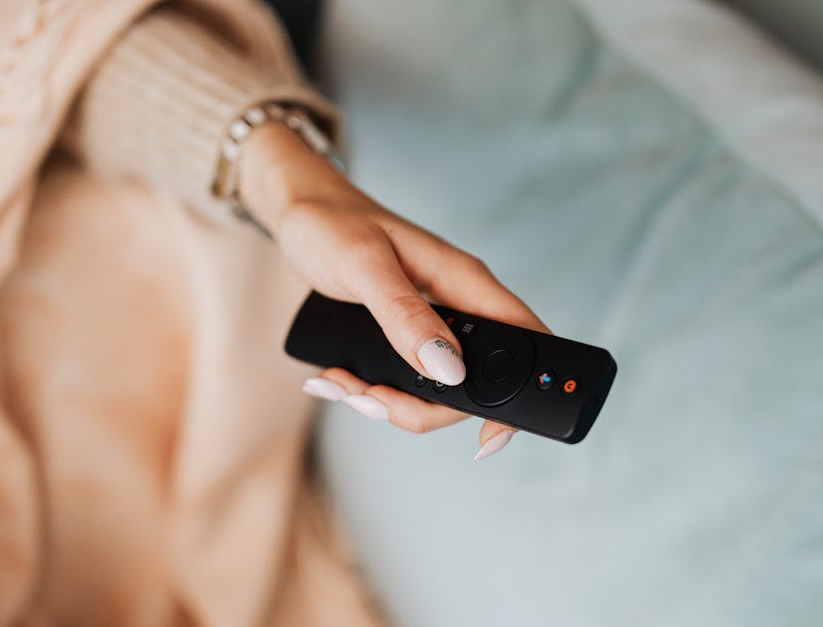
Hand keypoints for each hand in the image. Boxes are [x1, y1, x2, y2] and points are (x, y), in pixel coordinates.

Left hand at [239, 123, 548, 459]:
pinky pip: (403, 380)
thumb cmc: (331, 222)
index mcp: (465, 281)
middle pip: (471, 386)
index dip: (518, 398)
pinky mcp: (405, 334)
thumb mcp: (364, 267)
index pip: (524, 343)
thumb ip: (405, 317)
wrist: (298, 208)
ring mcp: (432, 323)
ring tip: (342, 385)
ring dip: (386, 401)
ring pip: (434, 390)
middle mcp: (457, 306)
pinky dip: (369, 390)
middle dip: (421, 407)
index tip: (486, 440)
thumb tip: (449, 371)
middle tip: (370, 399)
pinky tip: (338, 378)